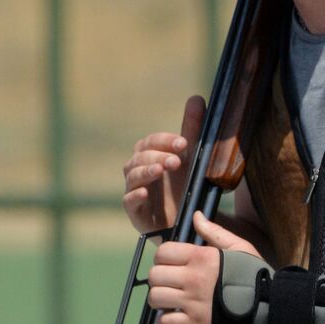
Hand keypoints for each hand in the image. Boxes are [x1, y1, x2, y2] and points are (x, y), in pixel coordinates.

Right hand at [123, 95, 204, 232]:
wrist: (195, 225)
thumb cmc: (188, 188)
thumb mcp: (194, 158)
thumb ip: (193, 129)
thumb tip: (195, 98)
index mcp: (151, 158)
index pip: (149, 143)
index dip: (163, 140)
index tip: (183, 143)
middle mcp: (139, 173)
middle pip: (138, 158)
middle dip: (156, 156)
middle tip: (176, 161)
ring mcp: (136, 194)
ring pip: (131, 177)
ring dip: (146, 171)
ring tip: (162, 171)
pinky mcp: (137, 216)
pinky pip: (129, 203)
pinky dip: (135, 196)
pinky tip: (146, 192)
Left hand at [148, 211, 259, 323]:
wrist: (270, 306)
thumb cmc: (254, 274)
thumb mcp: (239, 247)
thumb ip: (214, 231)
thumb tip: (196, 215)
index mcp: (201, 257)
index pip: (163, 252)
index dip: (163, 257)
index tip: (171, 263)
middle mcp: (193, 278)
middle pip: (155, 275)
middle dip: (159, 278)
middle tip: (170, 282)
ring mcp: (193, 302)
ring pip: (155, 298)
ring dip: (159, 299)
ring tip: (170, 299)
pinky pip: (165, 323)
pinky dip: (165, 321)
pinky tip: (175, 316)